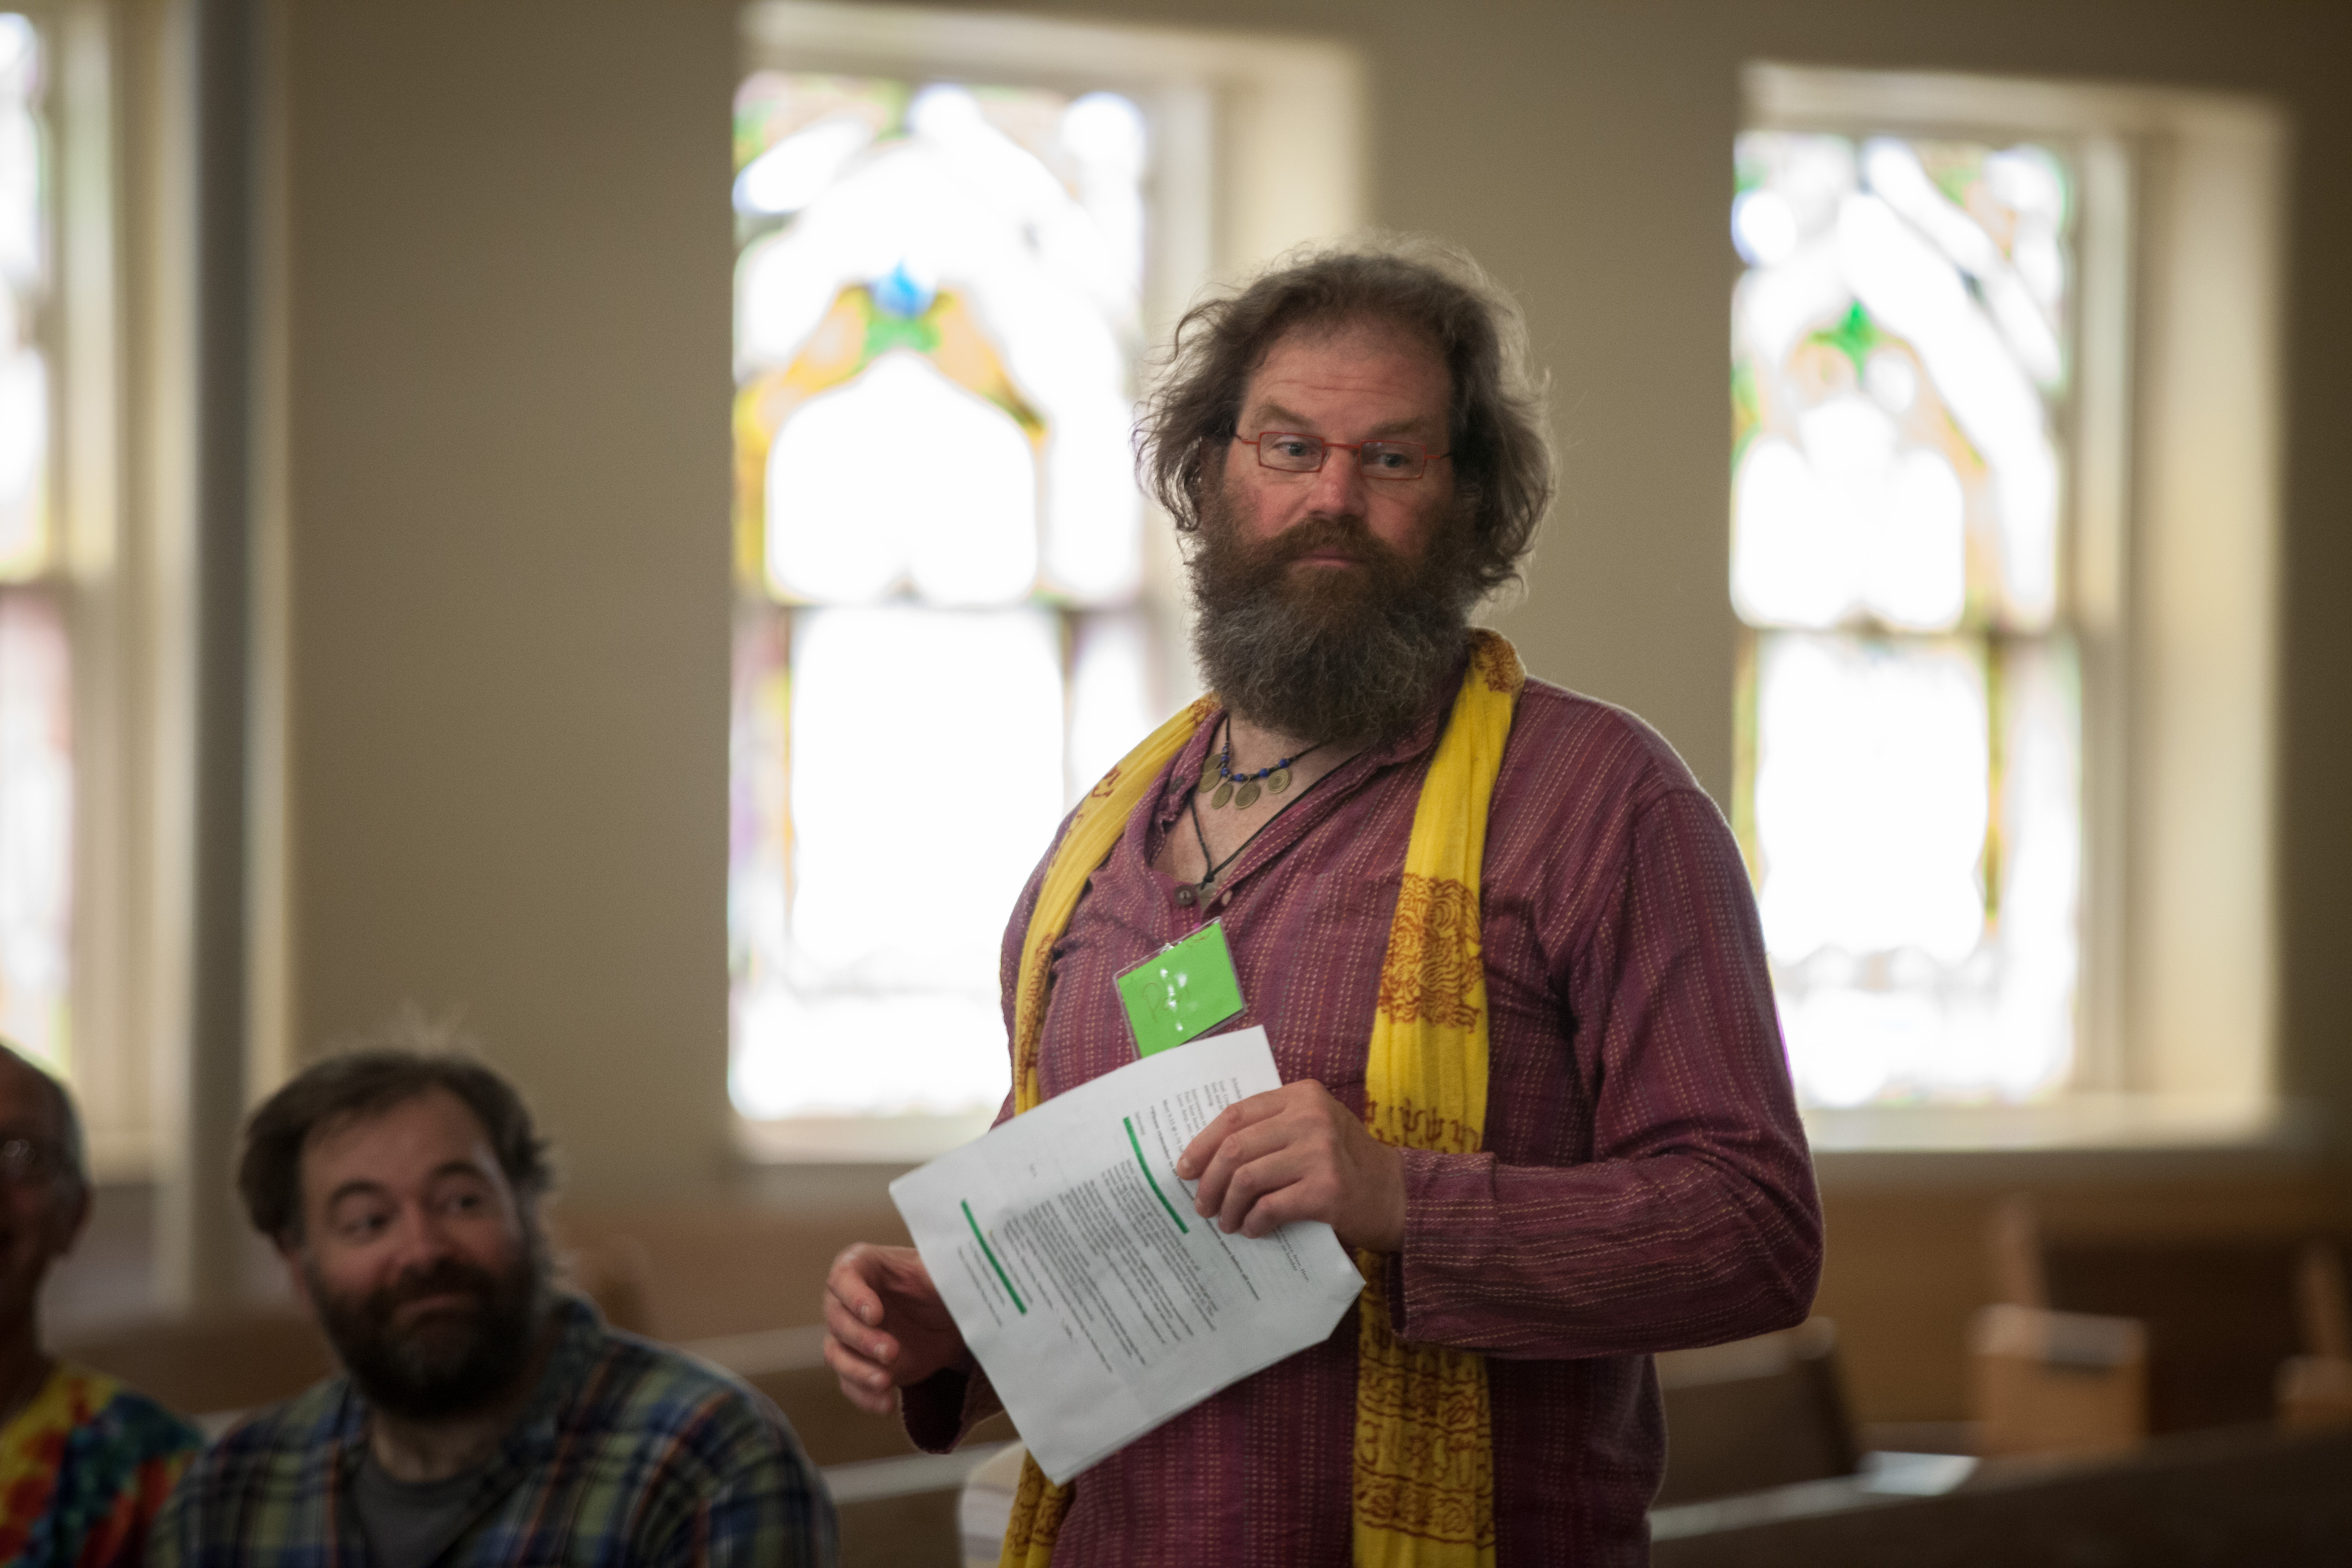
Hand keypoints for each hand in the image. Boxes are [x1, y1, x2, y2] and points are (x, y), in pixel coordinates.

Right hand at [822, 1243, 969, 1414]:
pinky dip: (865, 1396)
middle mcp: (847, 1301)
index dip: (854, 1296)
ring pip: (836, 1354)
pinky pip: (850, 1383)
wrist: (950, 1320)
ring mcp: (850, 1335)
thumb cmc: (939, 1285)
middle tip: (891, 1352)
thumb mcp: (940, 1272)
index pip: (843, 1277)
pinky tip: (886, 1404)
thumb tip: (953, 1273)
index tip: (875, 1314)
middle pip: (837, 1319)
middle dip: (862, 1339)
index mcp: (862, 1266)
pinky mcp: (859, 1365)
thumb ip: (938, 1272)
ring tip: (885, 1382)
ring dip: (857, 1371)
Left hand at [1175, 1079, 1405, 1251]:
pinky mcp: (1326, 1191)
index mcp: (1302, 1096)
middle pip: (1235, 1148)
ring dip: (1228, 1206)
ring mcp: (1320, 1153)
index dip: (1202, 1143)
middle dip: (1209, 1181)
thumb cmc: (1344, 1162)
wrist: (1395, 1194)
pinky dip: (1254, 1222)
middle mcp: (1310, 1118)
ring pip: (1246, 1178)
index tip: (1184, 1168)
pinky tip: (1253, 1230)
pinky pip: (1270, 1207)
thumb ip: (1270, 1129)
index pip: (1235, 1115)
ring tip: (1227, 1222)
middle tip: (1202, 1205)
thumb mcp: (1312, 1129)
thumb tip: (1206, 1155)